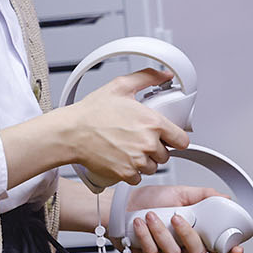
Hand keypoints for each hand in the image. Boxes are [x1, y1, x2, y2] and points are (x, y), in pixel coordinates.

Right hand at [63, 68, 190, 187]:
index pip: (181, 140)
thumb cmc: (92, 112)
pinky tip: (121, 158)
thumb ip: (147, 77)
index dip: (174, 138)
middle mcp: (148, 143)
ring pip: (153, 167)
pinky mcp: (126, 173)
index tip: (167, 137)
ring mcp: (137, 161)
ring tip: (129, 148)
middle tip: (139, 139)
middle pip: (166, 155)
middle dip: (155, 148)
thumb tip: (165, 75)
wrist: (71, 133)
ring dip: (144, 161)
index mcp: (152, 122)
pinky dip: (132, 171)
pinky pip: (138, 177)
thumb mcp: (120, 86)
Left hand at [122, 185, 244, 252]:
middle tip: (175, 216)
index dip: (230, 252)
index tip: (236, 248)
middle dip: (187, 234)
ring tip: (150, 215)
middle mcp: (182, 247)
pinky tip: (140, 224)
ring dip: (161, 232)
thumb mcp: (176, 192)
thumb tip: (224, 197)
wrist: (118, 206)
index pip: (218, 248)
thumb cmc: (146, 201)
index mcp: (193, 233)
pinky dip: (146, 237)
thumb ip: (202, 196)